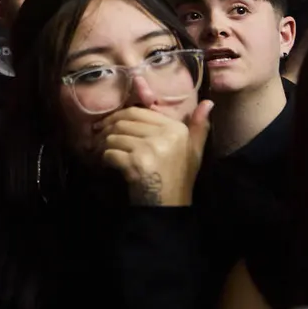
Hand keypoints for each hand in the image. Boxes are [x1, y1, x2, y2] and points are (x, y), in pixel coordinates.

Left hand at [95, 77, 212, 206]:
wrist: (170, 206)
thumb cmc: (180, 177)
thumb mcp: (194, 151)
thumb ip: (199, 127)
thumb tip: (208, 102)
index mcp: (176, 129)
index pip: (138, 112)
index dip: (118, 116)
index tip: (108, 123)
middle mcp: (164, 136)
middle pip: (123, 122)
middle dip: (107, 129)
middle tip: (99, 136)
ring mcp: (149, 149)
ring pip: (114, 137)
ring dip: (104, 145)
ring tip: (102, 151)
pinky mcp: (135, 164)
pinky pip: (110, 153)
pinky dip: (105, 159)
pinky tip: (107, 164)